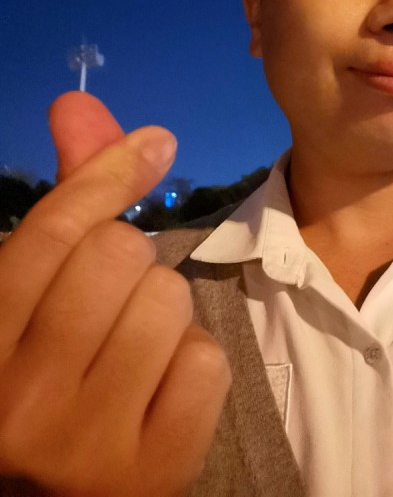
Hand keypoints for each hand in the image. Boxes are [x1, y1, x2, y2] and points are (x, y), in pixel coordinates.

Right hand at [0, 92, 230, 495]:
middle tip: (111, 307)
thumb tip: (80, 102)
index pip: (49, 235)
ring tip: (133, 353)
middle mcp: (18, 405)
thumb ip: (61, 207)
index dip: (105, 176)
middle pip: (120, 256)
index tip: (151, 144)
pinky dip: (192, 363)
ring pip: (169, 300)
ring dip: (164, 314)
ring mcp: (85, 446)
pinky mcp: (154, 472)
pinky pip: (205, 360)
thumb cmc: (48, 388)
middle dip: (131, 265)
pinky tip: (160, 393)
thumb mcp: (33, 304)